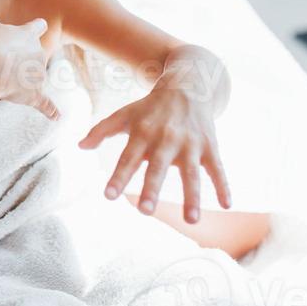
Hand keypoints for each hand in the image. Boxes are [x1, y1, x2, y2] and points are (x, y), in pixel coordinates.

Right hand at [0, 9, 58, 120]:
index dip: (36, 27)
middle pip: (35, 55)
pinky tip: (57, 117)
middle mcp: (38, 53)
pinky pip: (45, 104)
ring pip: (34, 77)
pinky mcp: (34, 93)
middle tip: (2, 60)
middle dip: (21, 59)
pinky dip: (51, 111)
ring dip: (21, 79)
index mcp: (28, 35)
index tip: (39, 26)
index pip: (38, 26)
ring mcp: (37, 74)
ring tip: (1, 79)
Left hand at [79, 83, 232, 223]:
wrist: (187, 85)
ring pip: (191, 174)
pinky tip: (227, 205)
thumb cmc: (151, 107)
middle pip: (158, 167)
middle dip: (152, 188)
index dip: (118, 177)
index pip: (128, 158)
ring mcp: (190, 144)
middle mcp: (166, 139)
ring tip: (191, 220)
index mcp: (143, 133)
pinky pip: (218, 169)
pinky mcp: (209, 146)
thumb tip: (80, 147)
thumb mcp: (125, 114)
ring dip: (192, 196)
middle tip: (145, 211)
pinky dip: (223, 186)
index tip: (109, 196)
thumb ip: (102, 130)